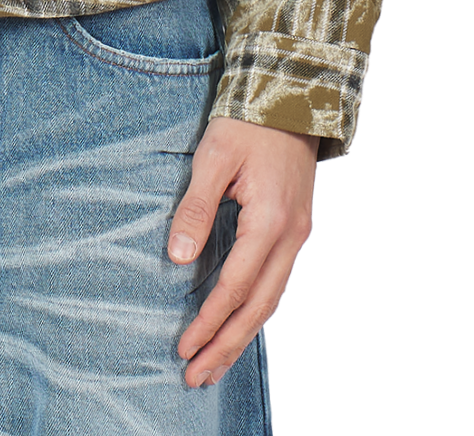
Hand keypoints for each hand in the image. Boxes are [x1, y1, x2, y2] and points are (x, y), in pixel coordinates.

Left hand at [167, 114, 317, 388]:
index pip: (234, 287)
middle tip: (196, 377)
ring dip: (242, 335)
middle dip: (226, 346)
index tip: (183, 348)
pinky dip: (256, 311)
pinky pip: (277, 284)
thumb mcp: (212, 156)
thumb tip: (176, 260)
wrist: (290, 96)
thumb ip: (194, 209)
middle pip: (258, 308)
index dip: (208, 321)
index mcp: (269, 221)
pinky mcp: (295, 231)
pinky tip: (239, 324)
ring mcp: (298, 236)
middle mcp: (290, 237)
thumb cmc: (246, 123)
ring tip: (214, 364)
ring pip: (271, 301)